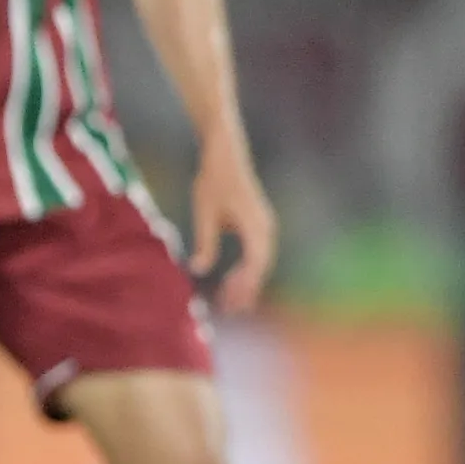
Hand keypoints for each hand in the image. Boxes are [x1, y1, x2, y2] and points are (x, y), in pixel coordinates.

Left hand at [191, 141, 276, 314]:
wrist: (225, 154)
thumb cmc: (213, 180)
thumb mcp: (204, 213)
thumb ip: (204, 242)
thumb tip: (198, 269)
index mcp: (256, 225)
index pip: (254, 264)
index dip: (244, 285)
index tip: (229, 301)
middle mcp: (266, 228)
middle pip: (260, 267)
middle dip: (246, 289)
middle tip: (228, 309)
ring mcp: (265, 226)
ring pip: (260, 262)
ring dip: (247, 282)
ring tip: (230, 301)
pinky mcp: (259, 224)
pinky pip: (257, 254)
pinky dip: (247, 269)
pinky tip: (232, 280)